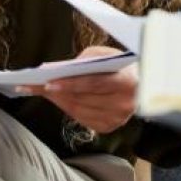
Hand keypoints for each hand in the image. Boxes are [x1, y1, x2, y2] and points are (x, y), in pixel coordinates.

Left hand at [20, 46, 137, 133]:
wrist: (145, 84)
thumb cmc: (122, 66)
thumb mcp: (108, 54)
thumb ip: (88, 58)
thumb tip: (60, 70)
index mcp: (129, 82)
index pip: (95, 83)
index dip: (71, 84)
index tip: (48, 83)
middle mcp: (125, 104)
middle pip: (83, 99)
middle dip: (57, 92)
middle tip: (35, 85)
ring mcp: (118, 118)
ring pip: (78, 111)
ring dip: (59, 100)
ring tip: (42, 89)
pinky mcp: (110, 127)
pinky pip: (81, 118)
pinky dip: (68, 107)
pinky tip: (59, 98)